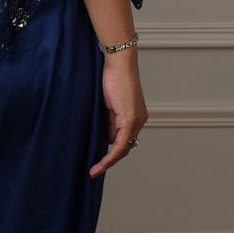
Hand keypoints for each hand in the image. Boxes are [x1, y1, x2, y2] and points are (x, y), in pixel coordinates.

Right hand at [90, 55, 147, 177]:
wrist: (117, 63)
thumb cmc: (111, 77)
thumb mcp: (108, 104)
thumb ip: (109, 121)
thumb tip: (107, 139)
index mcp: (135, 115)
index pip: (124, 139)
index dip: (112, 152)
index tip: (99, 162)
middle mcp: (139, 120)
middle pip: (124, 147)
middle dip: (109, 159)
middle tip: (95, 170)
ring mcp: (136, 121)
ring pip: (123, 148)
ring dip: (108, 159)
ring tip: (94, 169)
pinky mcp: (130, 119)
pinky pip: (121, 145)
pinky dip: (111, 156)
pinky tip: (101, 164)